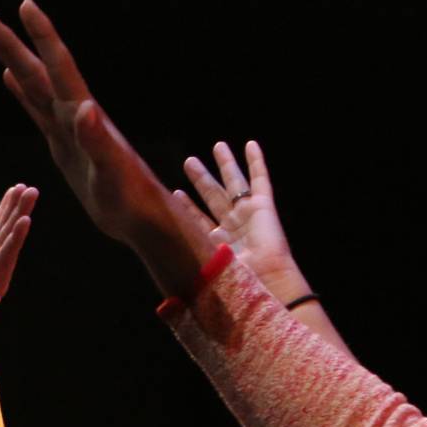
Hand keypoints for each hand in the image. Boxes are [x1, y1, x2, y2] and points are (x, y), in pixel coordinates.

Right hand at [0, 1, 209, 295]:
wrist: (143, 220)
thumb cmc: (132, 201)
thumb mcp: (113, 174)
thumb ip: (98, 141)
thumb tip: (83, 108)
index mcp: (84, 118)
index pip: (59, 68)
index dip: (42, 36)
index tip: (25, 6)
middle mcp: (75, 117)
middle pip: (39, 72)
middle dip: (14, 44)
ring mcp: (69, 131)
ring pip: (36, 88)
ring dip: (16, 63)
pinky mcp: (65, 148)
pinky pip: (38, 113)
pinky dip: (23, 94)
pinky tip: (12, 81)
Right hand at [0, 185, 37, 339]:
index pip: (7, 257)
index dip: (16, 239)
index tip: (25, 219)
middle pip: (10, 237)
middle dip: (20, 214)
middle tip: (31, 191)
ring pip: (4, 229)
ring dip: (13, 208)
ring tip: (24, 187)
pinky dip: (0, 214)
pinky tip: (9, 198)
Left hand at [175, 141, 309, 299]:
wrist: (264, 280)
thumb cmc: (234, 282)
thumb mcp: (203, 270)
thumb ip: (186, 267)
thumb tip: (162, 276)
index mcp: (217, 244)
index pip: (198, 220)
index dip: (187, 207)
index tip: (175, 193)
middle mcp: (233, 227)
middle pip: (213, 196)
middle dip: (201, 178)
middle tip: (189, 161)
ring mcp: (248, 215)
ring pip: (234, 183)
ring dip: (226, 164)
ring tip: (217, 146)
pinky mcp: (264, 207)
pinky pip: (260, 179)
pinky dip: (256, 161)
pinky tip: (250, 145)